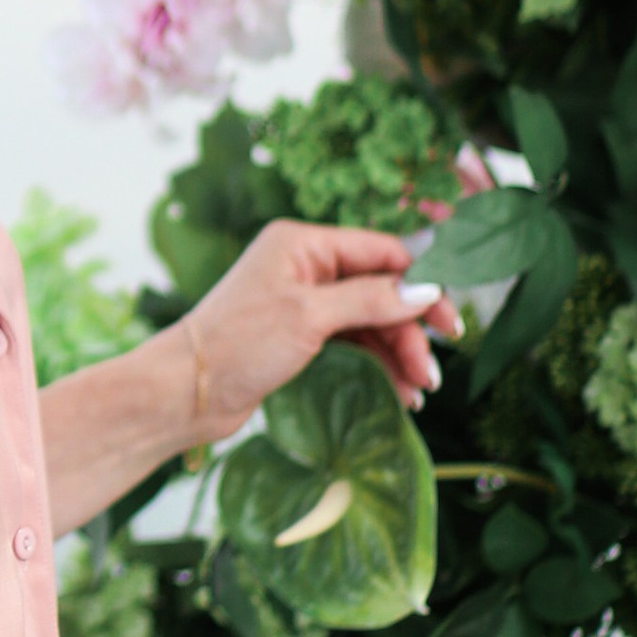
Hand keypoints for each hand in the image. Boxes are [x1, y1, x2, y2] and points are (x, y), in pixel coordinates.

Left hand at [176, 221, 456, 442]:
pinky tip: (400, 391)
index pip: (380, 252)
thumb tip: (426, 289)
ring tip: (421, 390)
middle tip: (434, 370)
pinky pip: (354, 342)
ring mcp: (303, 302)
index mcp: (303, 244)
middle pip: (380, 290)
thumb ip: (371, 299)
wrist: (187, 392)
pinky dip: (378, 363)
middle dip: (409, 331)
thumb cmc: (238, 343)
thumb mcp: (310, 316)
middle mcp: (304, 267)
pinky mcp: (300, 336)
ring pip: (370, 321)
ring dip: (399, 353)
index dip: (420, 283)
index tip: (449, 321)